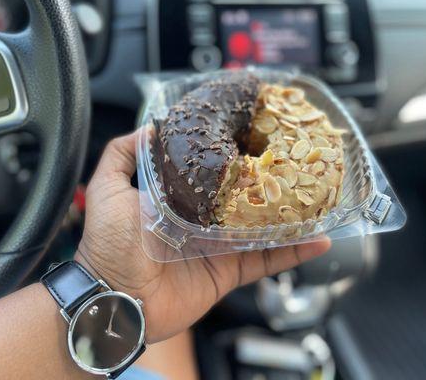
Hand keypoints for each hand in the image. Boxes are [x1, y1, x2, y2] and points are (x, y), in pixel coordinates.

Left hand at [75, 131, 329, 342]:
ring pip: (261, 227)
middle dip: (267, 182)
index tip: (253, 136)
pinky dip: (293, 253)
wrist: (114, 298)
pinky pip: (265, 260)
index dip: (232, 157)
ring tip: (316, 196)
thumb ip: (122, 154)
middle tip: (294, 162)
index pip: (211, 174)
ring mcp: (217, 247)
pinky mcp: (228, 272)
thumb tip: (149, 127)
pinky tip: (318, 240)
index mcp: (177, 198)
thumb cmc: (107, 244)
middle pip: (242, 198)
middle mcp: (201, 220)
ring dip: (289, 215)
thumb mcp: (107, 188)